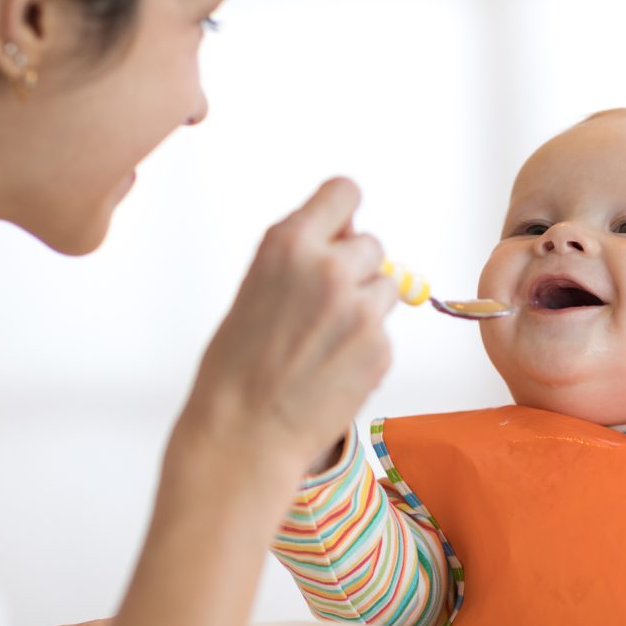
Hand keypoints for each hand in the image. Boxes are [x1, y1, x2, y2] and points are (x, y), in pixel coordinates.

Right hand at [177, 177, 396, 496]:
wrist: (243, 432)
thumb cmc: (238, 366)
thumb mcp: (258, 288)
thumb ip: (302, 258)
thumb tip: (345, 240)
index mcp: (288, 243)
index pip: (344, 193)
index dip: (345, 215)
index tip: (342, 231)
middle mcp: (328, 267)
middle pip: (372, 244)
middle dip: (356, 270)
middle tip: (323, 309)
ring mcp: (359, 308)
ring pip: (388, 286)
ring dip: (367, 306)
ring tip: (326, 341)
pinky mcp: (381, 346)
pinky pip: (386, 332)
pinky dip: (367, 348)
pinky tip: (332, 369)